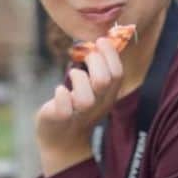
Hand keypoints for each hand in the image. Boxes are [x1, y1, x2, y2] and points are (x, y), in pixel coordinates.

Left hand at [36, 37, 124, 174]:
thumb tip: (104, 37)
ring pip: (86, 98)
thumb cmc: (77, 105)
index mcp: (108, 95)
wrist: (62, 139)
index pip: (118, 73)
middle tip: (83, 57)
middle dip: (93, 60)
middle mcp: (98, 105)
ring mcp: (79, 113)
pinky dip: (61, 94)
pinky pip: (64, 107)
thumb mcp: (93, 87)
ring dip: (77, 78)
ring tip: (72, 75)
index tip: (99, 42)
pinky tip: (60, 90)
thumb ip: (99, 66)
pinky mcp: (60, 119)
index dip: (110, 53)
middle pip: (104, 80)